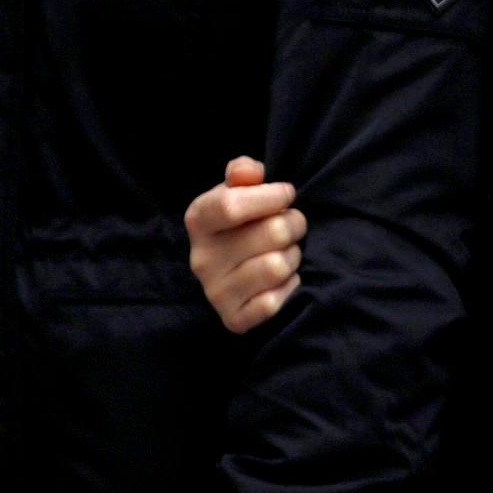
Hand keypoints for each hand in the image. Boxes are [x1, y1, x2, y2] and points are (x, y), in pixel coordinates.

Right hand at [184, 159, 303, 335]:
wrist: (235, 271)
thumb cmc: (242, 223)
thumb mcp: (237, 190)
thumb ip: (243, 172)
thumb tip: (250, 172)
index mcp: (198, 220)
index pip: (231, 206)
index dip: (270, 196)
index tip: (286, 194)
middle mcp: (201, 259)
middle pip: (270, 234)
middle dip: (294, 223)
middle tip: (294, 223)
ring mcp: (215, 292)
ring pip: (277, 267)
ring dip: (293, 256)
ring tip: (287, 251)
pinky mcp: (233, 320)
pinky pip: (274, 302)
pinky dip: (288, 287)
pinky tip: (282, 280)